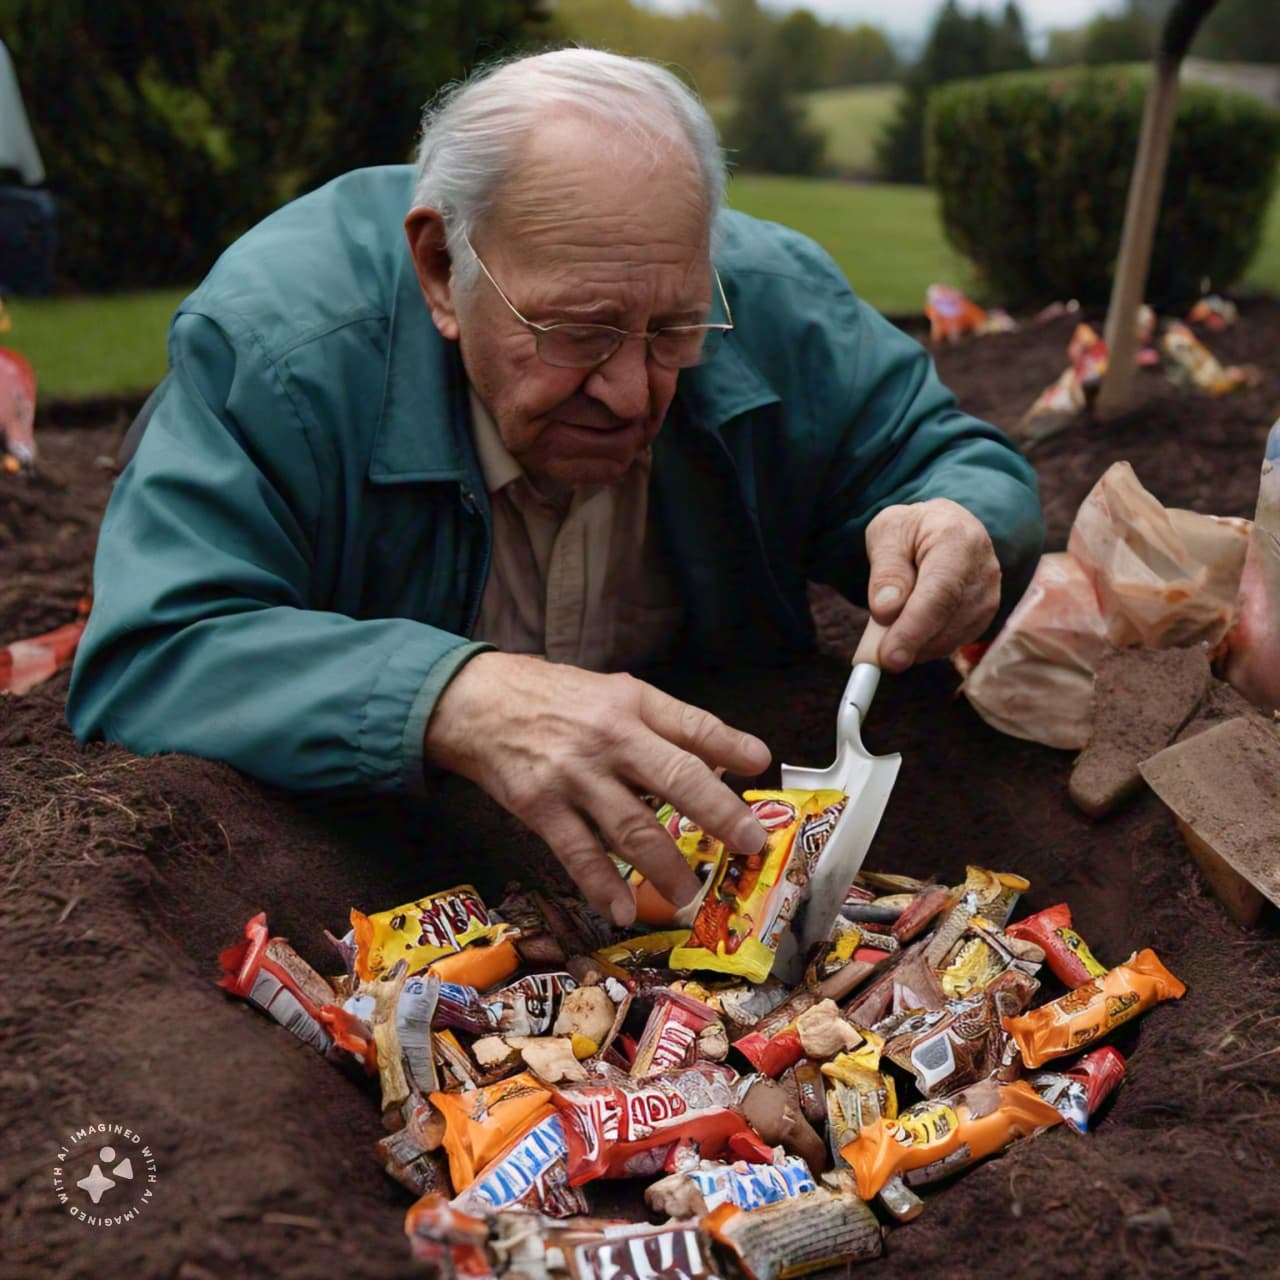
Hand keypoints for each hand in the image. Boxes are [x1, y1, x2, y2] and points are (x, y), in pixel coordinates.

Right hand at [423, 653, 771, 924]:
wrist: (479, 704)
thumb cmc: (557, 700)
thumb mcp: (618, 694)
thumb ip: (673, 725)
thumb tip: (732, 757)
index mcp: (633, 707)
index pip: (691, 725)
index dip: (730, 744)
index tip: (762, 765)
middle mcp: (610, 740)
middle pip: (675, 778)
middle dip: (718, 813)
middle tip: (749, 843)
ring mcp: (575, 777)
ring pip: (632, 828)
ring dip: (667, 868)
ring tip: (693, 897)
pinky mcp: (542, 808)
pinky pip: (578, 853)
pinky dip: (601, 884)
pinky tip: (622, 909)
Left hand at [864, 498, 1000, 671]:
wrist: (944, 527)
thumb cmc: (911, 530)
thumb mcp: (887, 534)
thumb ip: (886, 570)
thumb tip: (886, 611)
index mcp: (959, 541)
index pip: (940, 594)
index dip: (914, 629)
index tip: (889, 657)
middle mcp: (984, 571)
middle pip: (946, 622)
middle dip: (908, 644)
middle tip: (875, 656)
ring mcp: (989, 597)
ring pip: (948, 639)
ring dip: (914, 645)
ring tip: (888, 628)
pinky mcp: (984, 618)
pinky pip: (951, 644)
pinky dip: (924, 646)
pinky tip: (907, 631)